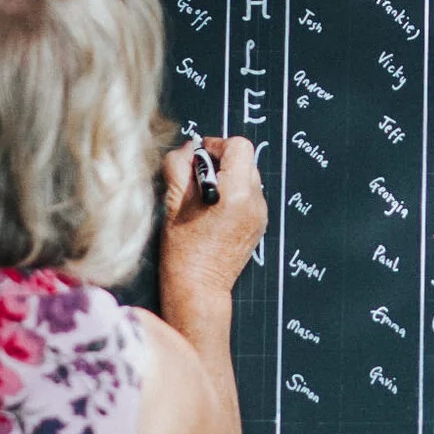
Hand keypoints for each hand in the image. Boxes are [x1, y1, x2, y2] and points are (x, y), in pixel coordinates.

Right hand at [160, 135, 265, 322]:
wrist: (199, 288)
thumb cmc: (182, 250)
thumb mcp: (172, 204)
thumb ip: (179, 167)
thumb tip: (188, 147)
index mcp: (235, 193)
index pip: (239, 146)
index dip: (216, 145)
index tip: (198, 157)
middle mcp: (255, 201)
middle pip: (246, 159)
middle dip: (221, 161)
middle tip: (198, 177)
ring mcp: (260, 214)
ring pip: (248, 176)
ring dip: (228, 177)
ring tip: (206, 197)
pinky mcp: (260, 224)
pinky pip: (250, 195)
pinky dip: (235, 194)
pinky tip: (216, 212)